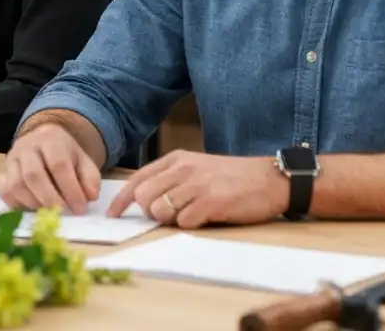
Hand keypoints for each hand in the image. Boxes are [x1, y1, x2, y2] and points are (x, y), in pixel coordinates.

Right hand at [0, 123, 102, 214]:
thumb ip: (90, 178)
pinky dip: (18, 205)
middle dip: (50, 199)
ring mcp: (11, 159)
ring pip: (16, 185)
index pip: (58, 164)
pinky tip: (33, 210)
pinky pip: (5, 192)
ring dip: (34, 204)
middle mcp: (26, 146)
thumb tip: (89, 197)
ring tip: (49, 212)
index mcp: (50, 139)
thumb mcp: (83, 161)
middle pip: (33, 174)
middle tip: (63, 213)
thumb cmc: (65, 155)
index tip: (80, 208)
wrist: (42, 142)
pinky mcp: (2, 173)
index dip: (70, 189)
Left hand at [107, 150, 289, 228]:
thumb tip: (144, 202)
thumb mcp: (197, 169)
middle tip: (170, 215)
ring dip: (171, 219)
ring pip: (160, 210)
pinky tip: (205, 217)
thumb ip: (171, 180)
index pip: (137, 179)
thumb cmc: (232, 178)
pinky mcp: (211, 201)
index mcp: (176, 160)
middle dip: (150, 212)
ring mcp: (196, 184)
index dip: (122, 200)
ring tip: (191, 214)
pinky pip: (183, 222)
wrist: (270, 179)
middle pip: (144, 197)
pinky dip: (190, 224)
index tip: (113, 215)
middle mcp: (183, 169)